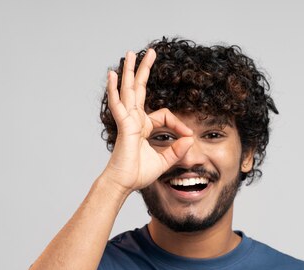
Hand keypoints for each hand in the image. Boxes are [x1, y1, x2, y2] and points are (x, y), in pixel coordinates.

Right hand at [101, 49, 193, 194]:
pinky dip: (114, 89)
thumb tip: (191, 139)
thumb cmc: (139, 173)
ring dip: (130, 71)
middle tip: (150, 52)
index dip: (179, 124)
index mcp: (143, 127)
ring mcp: (127, 121)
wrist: (124, 183)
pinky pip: (118, 104)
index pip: (164, 115)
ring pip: (128, 90)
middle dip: (145, 70)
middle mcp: (134, 120)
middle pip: (139, 89)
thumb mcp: (165, 161)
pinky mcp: (123, 125)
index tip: (188, 136)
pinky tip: (112, 75)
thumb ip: (177, 150)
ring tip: (130, 53)